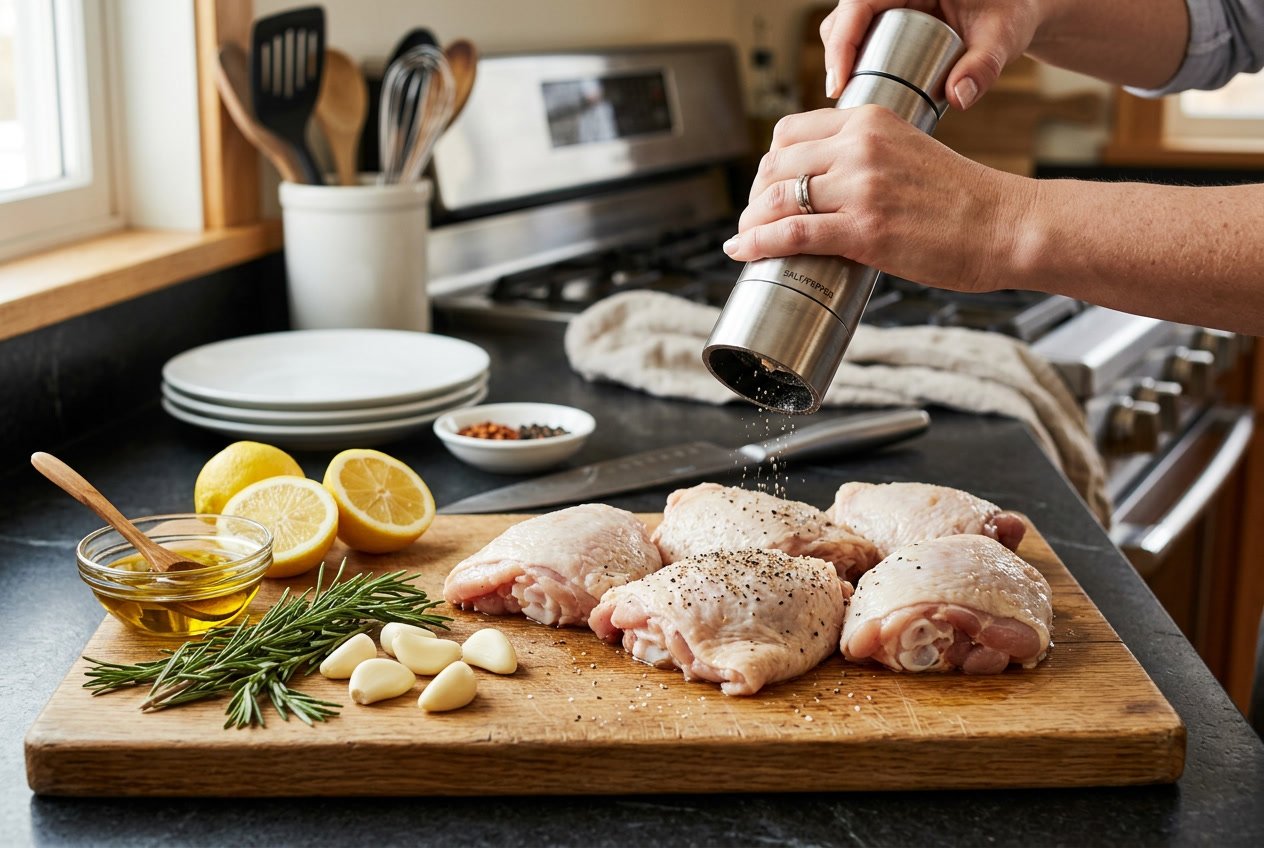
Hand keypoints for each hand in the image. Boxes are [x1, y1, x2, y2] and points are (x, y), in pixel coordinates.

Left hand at [722, 105, 1033, 293]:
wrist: (1005, 225)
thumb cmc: (963, 200)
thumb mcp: (909, 153)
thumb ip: (868, 159)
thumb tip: (826, 186)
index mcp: (870, 120)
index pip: (790, 131)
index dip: (769, 163)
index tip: (767, 186)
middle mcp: (860, 146)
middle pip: (776, 165)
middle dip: (756, 196)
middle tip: (753, 219)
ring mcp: (861, 188)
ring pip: (777, 199)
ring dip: (750, 222)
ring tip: (745, 240)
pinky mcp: (864, 229)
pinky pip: (791, 233)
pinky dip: (757, 243)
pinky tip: (742, 252)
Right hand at [821, 1, 1043, 108]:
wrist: (1016, 11)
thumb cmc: (1010, 13)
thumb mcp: (1002, 36)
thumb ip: (985, 65)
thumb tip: (958, 98)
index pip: (858, 5)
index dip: (841, 44)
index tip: (839, 83)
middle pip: (843, 18)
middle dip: (836, 57)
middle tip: (842, 97)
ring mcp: (888, 3)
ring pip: (845, 27)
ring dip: (841, 61)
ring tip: (850, 96)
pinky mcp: (888, 18)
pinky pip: (858, 35)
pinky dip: (851, 61)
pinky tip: (858, 89)